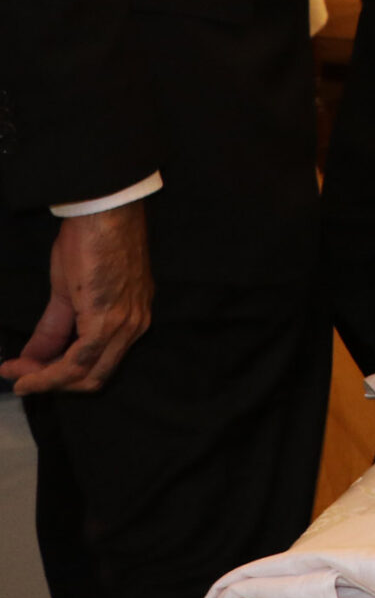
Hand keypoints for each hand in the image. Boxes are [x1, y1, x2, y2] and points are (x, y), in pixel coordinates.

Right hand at [3, 205, 153, 394]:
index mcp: (132, 320)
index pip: (101, 363)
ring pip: (88, 374)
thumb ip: (53, 328)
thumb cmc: (90, 243)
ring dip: (47, 381)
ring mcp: (126, 326)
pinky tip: (25, 372)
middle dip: (54, 383)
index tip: (25, 374)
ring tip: (16, 376)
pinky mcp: (108, 320)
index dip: (61, 375)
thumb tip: (30, 357)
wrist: (103, 214)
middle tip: (19, 378)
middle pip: (96, 376)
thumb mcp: (68, 292)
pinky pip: (79, 360)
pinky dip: (50, 373)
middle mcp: (135, 327)